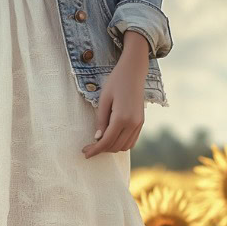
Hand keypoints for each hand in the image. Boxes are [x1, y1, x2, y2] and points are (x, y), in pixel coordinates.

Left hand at [82, 31, 148, 158]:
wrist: (134, 72)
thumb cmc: (116, 82)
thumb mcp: (103, 100)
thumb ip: (101, 121)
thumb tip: (98, 138)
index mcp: (121, 118)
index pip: (106, 141)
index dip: (94, 150)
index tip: (85, 153)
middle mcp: (132, 123)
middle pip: (115, 146)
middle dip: (101, 149)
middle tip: (89, 147)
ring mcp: (138, 124)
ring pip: (124, 147)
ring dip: (111, 148)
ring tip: (101, 141)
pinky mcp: (141, 123)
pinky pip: (131, 142)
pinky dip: (121, 144)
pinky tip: (112, 138)